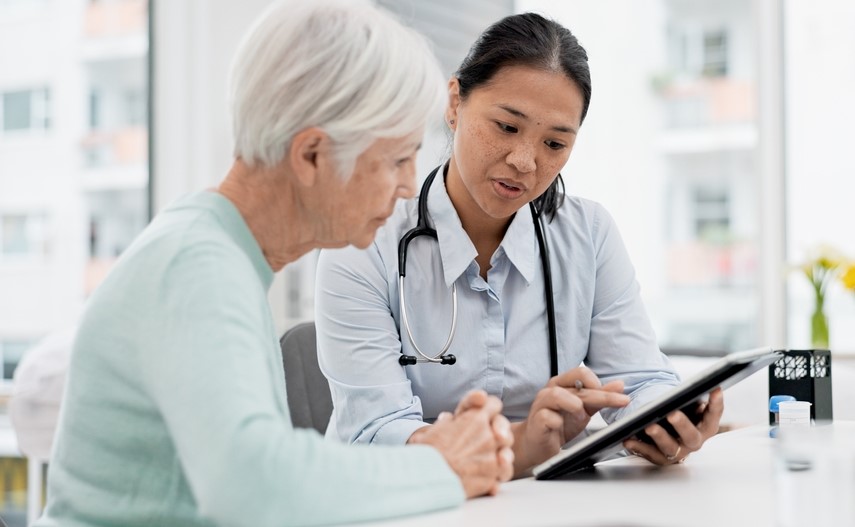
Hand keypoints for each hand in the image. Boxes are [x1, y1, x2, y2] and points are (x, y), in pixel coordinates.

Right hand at [408, 390, 513, 497]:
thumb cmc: (428, 451)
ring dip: (500, 459)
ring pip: (507, 456)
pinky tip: (487, 480)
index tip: (485, 415)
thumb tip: (447, 419)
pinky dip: (495, 479)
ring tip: (488, 464)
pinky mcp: (491, 479)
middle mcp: (489, 436)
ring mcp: (493, 458)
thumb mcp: (433, 429)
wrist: (429, 477)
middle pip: (505, 432)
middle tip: (488, 442)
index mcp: (475, 419)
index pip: (493, 405)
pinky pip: (500, 477)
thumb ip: (445, 422)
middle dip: (499, 437)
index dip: (490, 408)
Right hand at [511, 367, 629, 475]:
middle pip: (576, 385)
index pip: (582, 373)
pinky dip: (557, 421)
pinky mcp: (536, 421)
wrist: (537, 444)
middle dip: (602, 394)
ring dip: (574, 405)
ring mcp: (541, 405)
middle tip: (621, 401)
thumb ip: (600, 397)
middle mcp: (550, 390)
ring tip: (582, 417)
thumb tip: (619, 385)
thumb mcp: (584, 410)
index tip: (619, 395)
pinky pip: (546, 417)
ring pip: (556, 395)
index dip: (601, 383)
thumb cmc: (558, 424)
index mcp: (562, 384)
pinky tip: (561, 426)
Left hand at [623, 387, 723, 464]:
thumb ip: (689, 399)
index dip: (716, 403)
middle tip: (672, 413)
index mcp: (705, 426)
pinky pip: (649, 454)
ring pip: (670, 447)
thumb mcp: (688, 406)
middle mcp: (694, 441)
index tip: (715, 389)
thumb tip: (688, 388)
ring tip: (649, 426)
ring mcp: (678, 452)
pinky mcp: (661, 458)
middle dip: (682, 424)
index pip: (714, 415)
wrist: (668, 433)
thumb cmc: (681, 413)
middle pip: (691, 436)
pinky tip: (628, 439)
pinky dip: (638, 447)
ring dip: (659, 436)